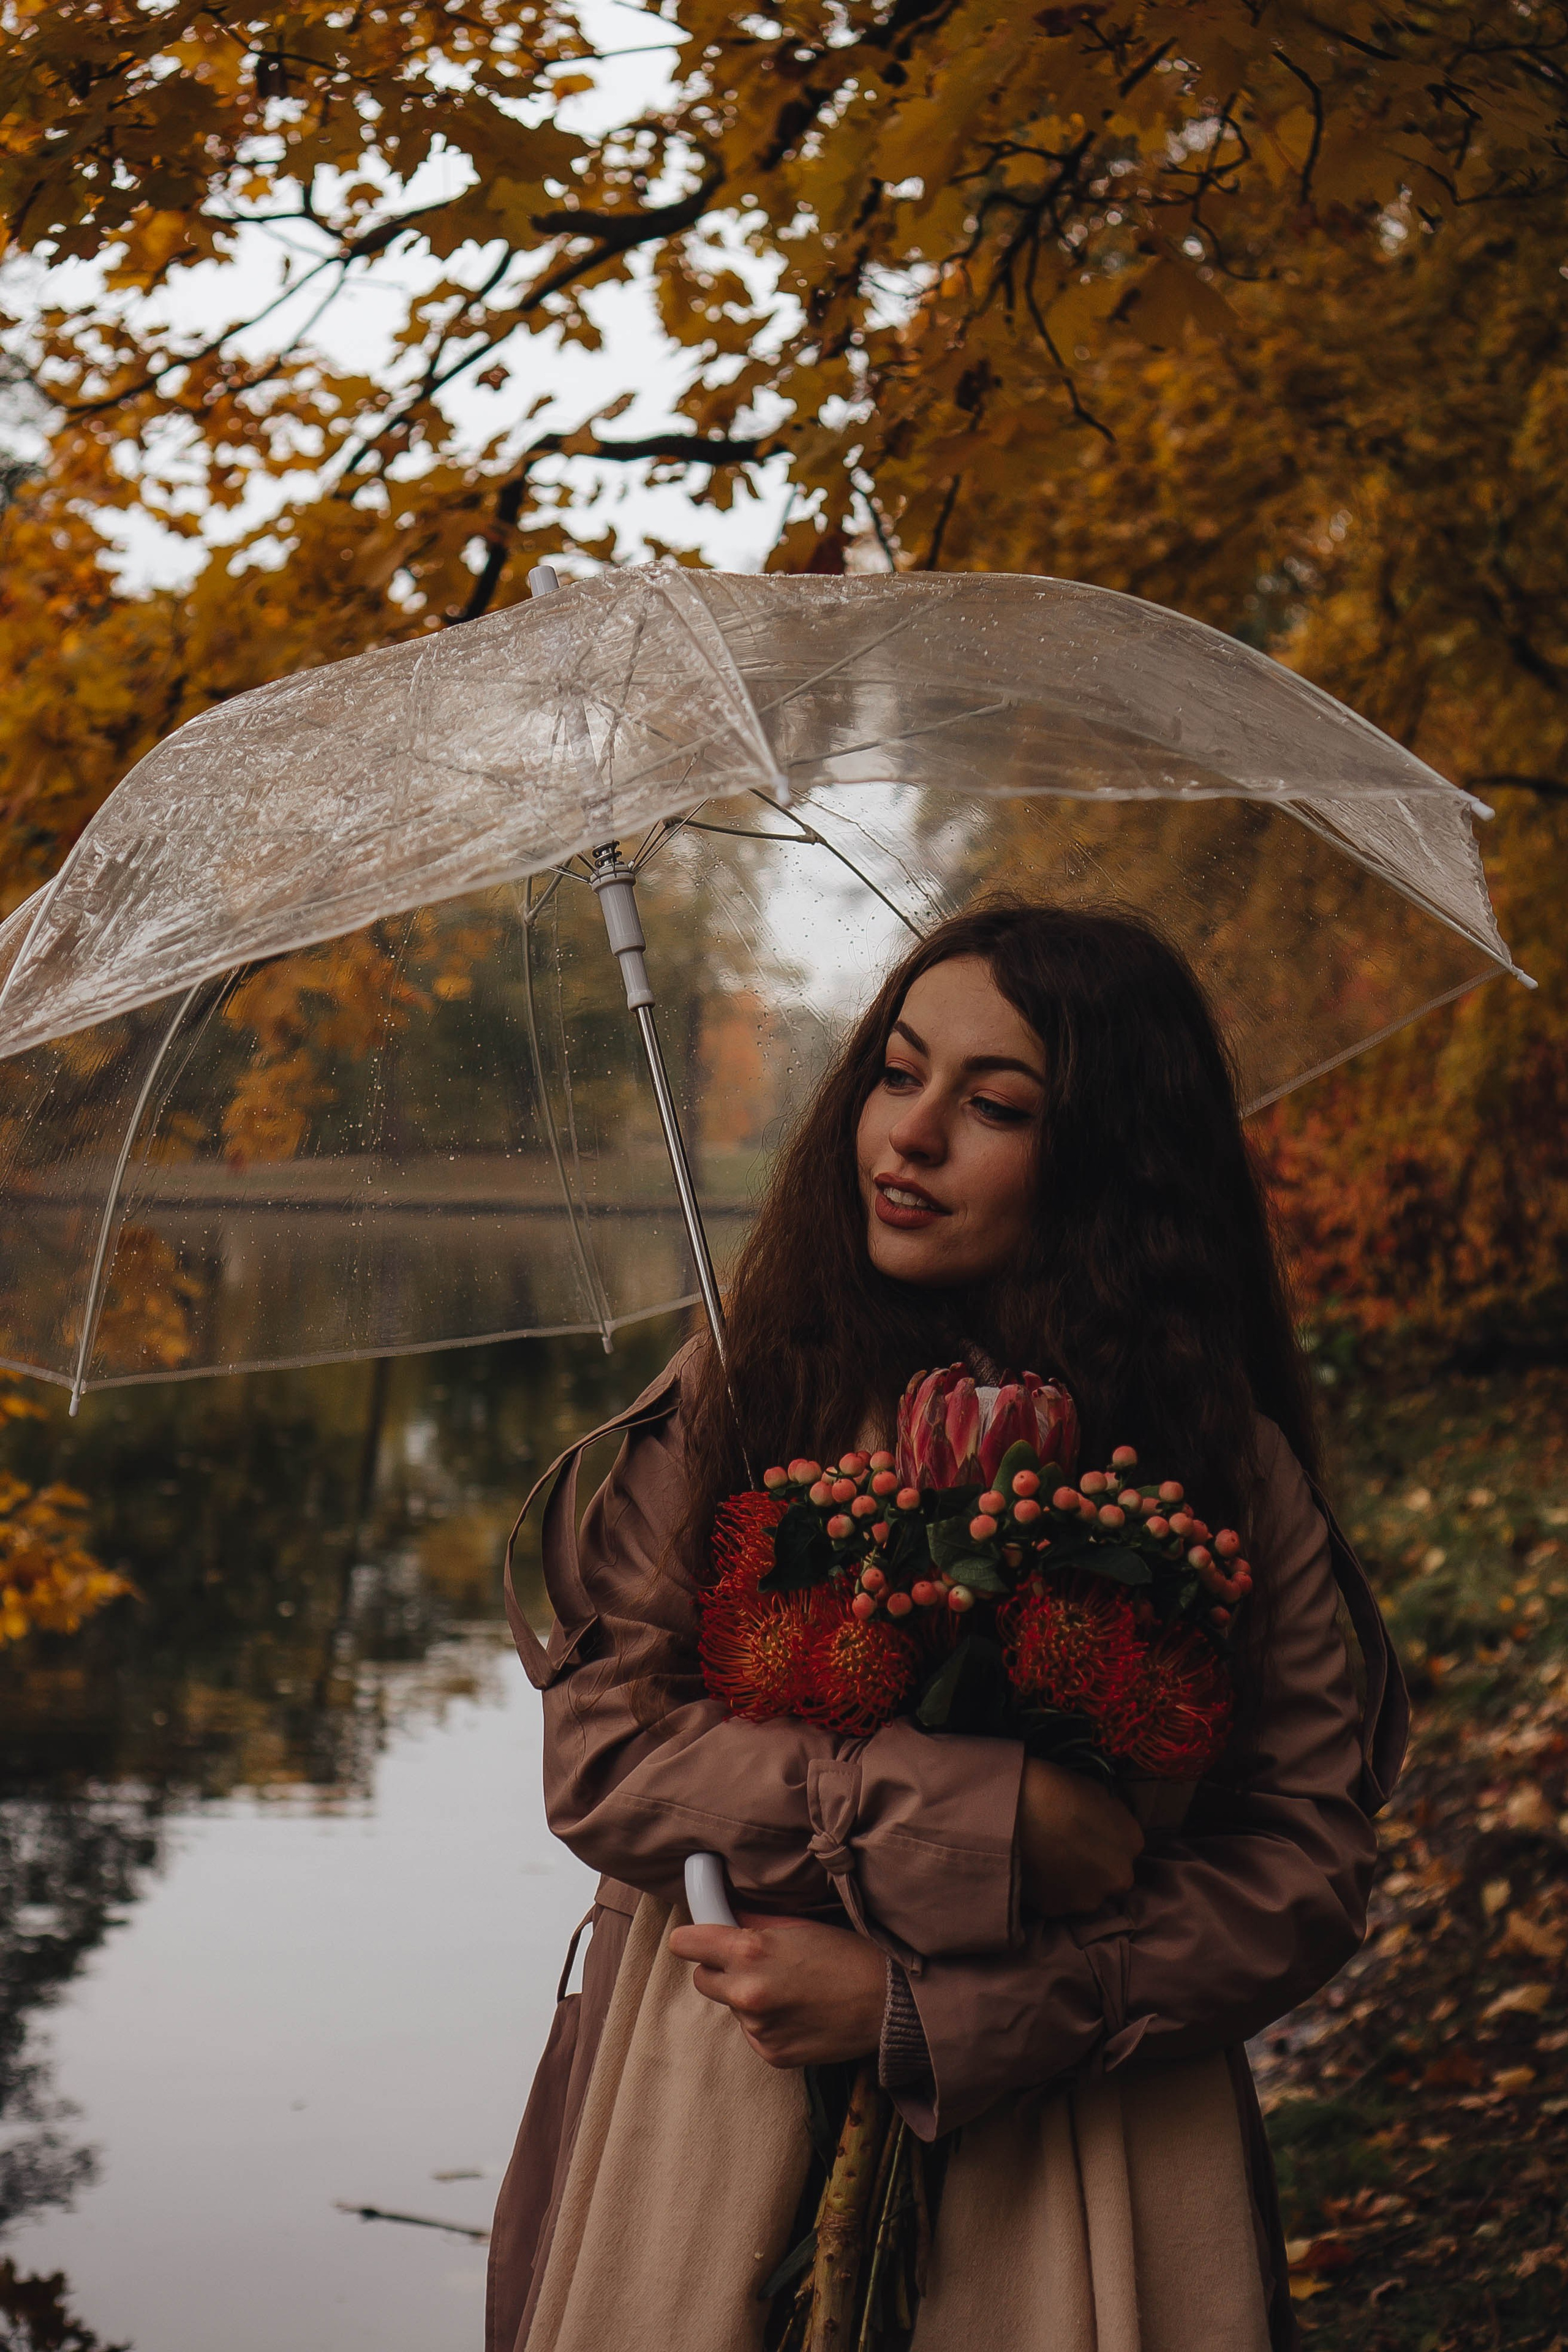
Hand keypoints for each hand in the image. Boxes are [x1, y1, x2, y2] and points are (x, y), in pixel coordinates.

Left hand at [667, 1911, 885, 2068]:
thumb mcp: (798, 1926)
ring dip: (748, 1998)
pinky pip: (753, 2032)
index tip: (696, 1939)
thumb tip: (725, 1916)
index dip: (692, 1939)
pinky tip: (798, 2012)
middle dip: (720, 1970)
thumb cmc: (847, 1954)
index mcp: (750, 1953)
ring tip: (789, 1989)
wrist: (887, 2003)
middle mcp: (746, 1993)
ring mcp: (757, 2029)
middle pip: (702, 1979)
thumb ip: (754, 1923)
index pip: (686, 1944)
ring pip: (731, 2007)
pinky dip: (768, 2023)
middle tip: (753, 1963)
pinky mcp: (771, 2055)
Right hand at [1017, 1757, 1142, 1916]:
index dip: (1105, 1840)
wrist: (1013, 1807)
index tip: (1086, 1833)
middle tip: (1066, 1848)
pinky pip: (1057, 1900)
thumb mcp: (1098, 1792)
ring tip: (1047, 1859)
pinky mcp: (1057, 1909)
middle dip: (1093, 1866)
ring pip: (1084, 1893)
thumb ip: (1112, 1819)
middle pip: (1109, 1875)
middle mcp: (1118, 1877)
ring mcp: (1088, 1898)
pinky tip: (1035, 1869)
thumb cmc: (1056, 1788)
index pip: (1125, 1847)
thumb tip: (1107, 1830)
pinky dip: (1048, 1889)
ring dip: (1072, 1881)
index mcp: (1131, 1842)